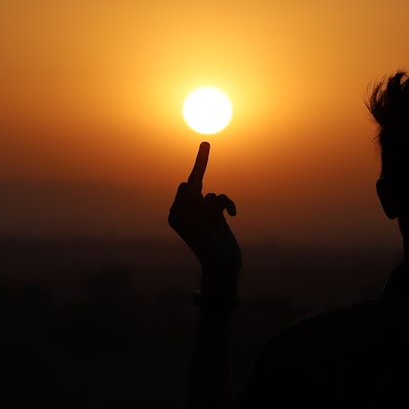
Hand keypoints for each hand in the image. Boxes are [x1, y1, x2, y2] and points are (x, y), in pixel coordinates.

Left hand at [168, 142, 240, 274]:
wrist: (221, 263)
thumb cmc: (204, 243)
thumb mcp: (189, 219)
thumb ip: (188, 198)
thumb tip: (191, 184)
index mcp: (177, 214)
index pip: (186, 187)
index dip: (195, 179)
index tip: (203, 151)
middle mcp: (188, 213)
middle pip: (196, 185)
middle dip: (203, 175)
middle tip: (206, 144)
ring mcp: (203, 215)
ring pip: (211, 194)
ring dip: (218, 201)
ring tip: (220, 214)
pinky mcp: (217, 218)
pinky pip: (221, 201)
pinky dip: (227, 204)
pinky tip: (232, 214)